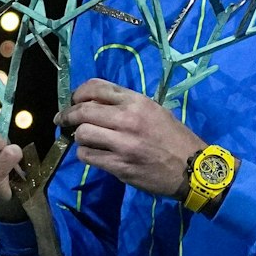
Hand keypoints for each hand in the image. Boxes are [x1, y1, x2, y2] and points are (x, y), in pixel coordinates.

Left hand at [59, 78, 205, 198]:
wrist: (192, 168)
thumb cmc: (174, 137)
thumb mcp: (155, 111)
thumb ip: (127, 105)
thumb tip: (96, 104)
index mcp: (137, 102)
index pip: (96, 87)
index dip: (78, 93)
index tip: (73, 101)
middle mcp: (128, 119)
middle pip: (83, 111)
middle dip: (68, 115)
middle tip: (63, 120)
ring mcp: (123, 144)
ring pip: (82, 134)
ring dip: (79, 137)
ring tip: (84, 140)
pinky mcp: (119, 165)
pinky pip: (88, 156)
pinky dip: (86, 154)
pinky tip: (94, 154)